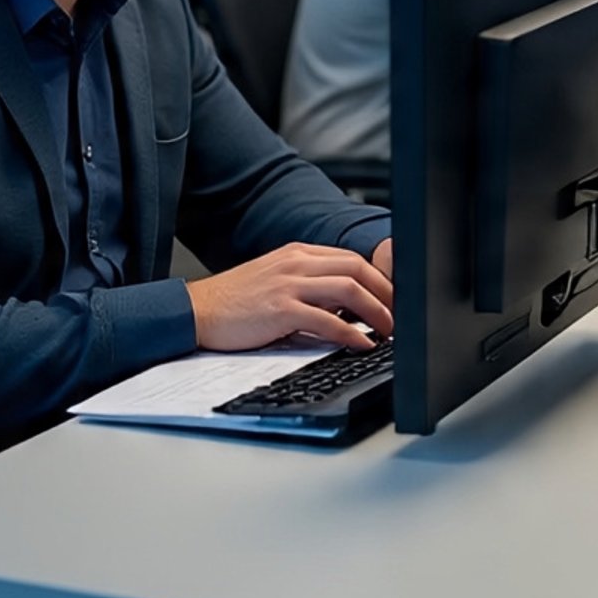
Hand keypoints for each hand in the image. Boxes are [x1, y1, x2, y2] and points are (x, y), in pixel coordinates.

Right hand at [187, 243, 393, 351]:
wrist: (197, 310)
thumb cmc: (236, 301)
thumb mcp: (276, 279)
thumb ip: (308, 284)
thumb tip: (346, 304)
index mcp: (298, 254)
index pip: (351, 259)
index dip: (379, 279)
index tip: (394, 299)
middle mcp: (297, 263)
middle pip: (357, 269)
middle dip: (386, 293)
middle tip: (400, 315)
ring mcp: (289, 284)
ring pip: (349, 289)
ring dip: (376, 311)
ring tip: (389, 331)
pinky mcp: (280, 310)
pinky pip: (327, 320)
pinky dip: (351, 332)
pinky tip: (361, 344)